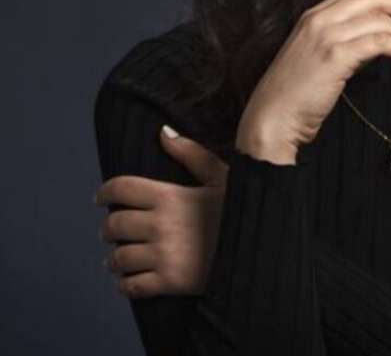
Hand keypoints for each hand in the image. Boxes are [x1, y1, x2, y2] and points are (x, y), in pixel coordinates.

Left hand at [95, 127, 226, 297]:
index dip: (105, 193)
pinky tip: (129, 279)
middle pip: (114, 225)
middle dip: (108, 228)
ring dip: (114, 258)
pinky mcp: (169, 282)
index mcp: (170, 196)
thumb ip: (191, 153)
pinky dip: (125, 284)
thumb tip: (163, 131)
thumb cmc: (239, 210)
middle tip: (112, 231)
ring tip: (118, 258)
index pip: (121, 189)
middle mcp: (161, 224)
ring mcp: (163, 255)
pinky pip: (131, 286)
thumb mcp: (221, 176)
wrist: (261, 248)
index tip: (101, 199)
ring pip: (118, 258)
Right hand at [236, 0, 390, 159]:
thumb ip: (343, 42)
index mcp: (312, 15)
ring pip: (381, 20)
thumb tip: (378, 39)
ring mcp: (326, 35)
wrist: (272, 120)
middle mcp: (318, 19)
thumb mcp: (317, 58)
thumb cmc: (295, 96)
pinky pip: (381, 42)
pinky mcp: (336, 56)